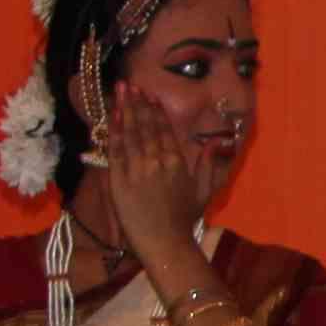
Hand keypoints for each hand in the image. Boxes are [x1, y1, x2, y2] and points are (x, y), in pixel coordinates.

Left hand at [99, 83, 229, 239]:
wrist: (164, 241)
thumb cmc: (184, 219)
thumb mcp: (204, 191)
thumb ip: (207, 165)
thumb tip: (213, 143)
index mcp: (177, 162)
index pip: (164, 129)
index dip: (156, 111)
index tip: (150, 95)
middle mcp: (156, 160)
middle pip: (145, 126)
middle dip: (138, 103)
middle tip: (131, 85)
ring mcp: (136, 168)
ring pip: (130, 133)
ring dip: (125, 110)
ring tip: (121, 91)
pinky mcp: (119, 179)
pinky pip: (115, 149)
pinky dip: (113, 131)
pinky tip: (112, 117)